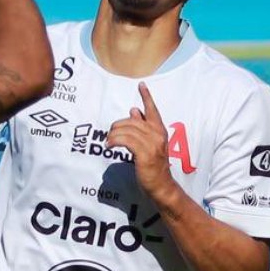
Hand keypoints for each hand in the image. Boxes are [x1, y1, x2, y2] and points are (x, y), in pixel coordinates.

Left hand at [105, 82, 175, 197]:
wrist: (161, 185)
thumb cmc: (153, 166)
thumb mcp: (150, 144)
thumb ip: (142, 128)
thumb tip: (134, 111)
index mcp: (160, 130)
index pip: (153, 110)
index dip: (146, 97)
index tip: (141, 85)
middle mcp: (158, 135)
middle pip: (133, 121)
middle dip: (118, 125)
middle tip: (110, 134)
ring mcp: (152, 144)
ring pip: (127, 130)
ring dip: (114, 135)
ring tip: (109, 141)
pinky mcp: (145, 154)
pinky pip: (126, 141)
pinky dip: (115, 141)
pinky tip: (110, 145)